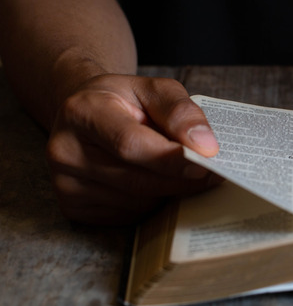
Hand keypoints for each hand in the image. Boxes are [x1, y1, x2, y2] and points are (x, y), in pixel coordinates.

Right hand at [46, 74, 220, 223]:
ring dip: (168, 193)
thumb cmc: (124, 102)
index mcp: (82, 112)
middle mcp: (65, 150)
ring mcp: (65, 183)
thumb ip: (180, 111)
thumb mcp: (153, 90)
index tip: (207, 161)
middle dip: (181, 180)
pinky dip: (151, 204)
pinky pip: (129, 215)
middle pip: (136, 180)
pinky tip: (155, 184)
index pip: (131, 144)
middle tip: (214, 174)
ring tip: (181, 173)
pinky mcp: (73, 207)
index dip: (172, 158)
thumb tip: (205, 146)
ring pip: (137, 203)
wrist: (85, 115)